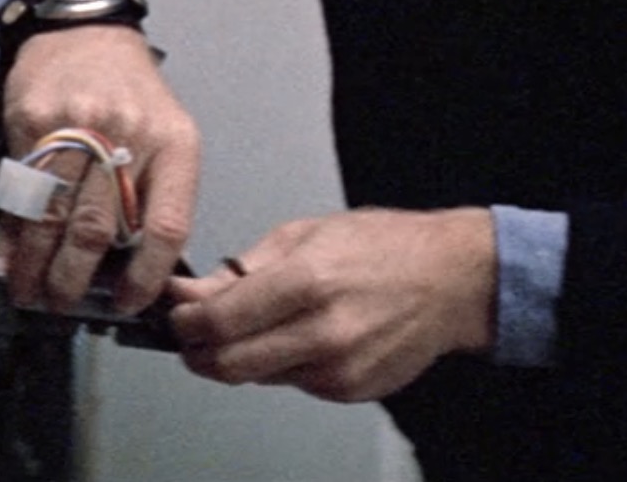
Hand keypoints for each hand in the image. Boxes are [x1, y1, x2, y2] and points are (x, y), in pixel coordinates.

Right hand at [0, 24, 197, 315]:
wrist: (84, 31)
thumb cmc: (129, 93)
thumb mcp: (165, 137)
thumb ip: (152, 199)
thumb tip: (126, 273)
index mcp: (174, 146)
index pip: (165, 227)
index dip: (144, 277)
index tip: (126, 303)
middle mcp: (127, 135)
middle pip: (98, 227)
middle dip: (74, 280)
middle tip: (61, 304)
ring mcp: (76, 126)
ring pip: (53, 214)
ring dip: (36, 264)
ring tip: (29, 291)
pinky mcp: (33, 119)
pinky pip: (20, 189)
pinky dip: (10, 231)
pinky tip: (5, 256)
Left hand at [162, 207, 496, 403]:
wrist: (450, 280)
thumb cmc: (384, 248)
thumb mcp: (304, 235)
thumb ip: (242, 270)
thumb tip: (193, 293)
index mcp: (307, 282)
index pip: (220, 322)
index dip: (184, 324)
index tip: (176, 316)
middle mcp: (323, 332)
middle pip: (228, 365)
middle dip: (197, 353)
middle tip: (190, 336)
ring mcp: (338, 369)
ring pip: (257, 377)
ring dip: (240, 357)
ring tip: (253, 325)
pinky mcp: (350, 390)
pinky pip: (293, 383)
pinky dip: (281, 364)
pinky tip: (298, 336)